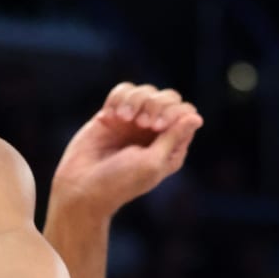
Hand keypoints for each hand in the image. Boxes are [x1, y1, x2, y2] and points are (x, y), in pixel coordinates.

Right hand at [49, 83, 203, 221]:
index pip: (185, 113)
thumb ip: (174, 138)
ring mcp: (134, 123)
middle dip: (155, 103)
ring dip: (135, 100)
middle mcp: (155, 133)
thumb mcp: (152, 163)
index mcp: (171, 147)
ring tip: (122, 118)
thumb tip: (197, 117)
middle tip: (140, 123)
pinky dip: (118, 98)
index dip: (173, 111)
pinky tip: (110, 116)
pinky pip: (123, 91)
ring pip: (146, 91)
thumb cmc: (119, 182)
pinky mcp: (113, 115)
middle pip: (169, 97)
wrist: (81, 187)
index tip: (155, 126)